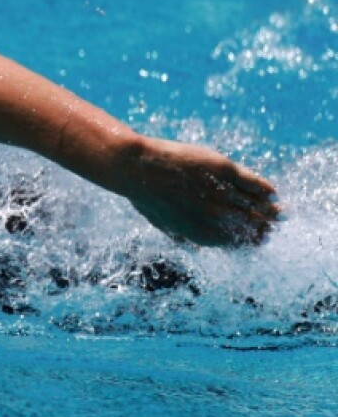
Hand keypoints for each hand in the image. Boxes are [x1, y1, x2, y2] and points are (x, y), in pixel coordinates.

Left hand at [117, 137, 279, 245]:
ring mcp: (222, 192)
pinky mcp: (223, 169)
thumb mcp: (161, 223)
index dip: (250, 241)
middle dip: (264, 227)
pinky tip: (272, 192)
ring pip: (255, 205)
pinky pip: (252, 183)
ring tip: (279, 211)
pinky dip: (264, 188)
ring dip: (270, 210)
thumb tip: (192, 248)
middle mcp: (217, 216)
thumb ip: (180, 237)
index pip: (236, 242)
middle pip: (250, 225)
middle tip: (274, 224)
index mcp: (202, 233)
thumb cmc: (144, 195)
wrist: (137, 168)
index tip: (260, 239)